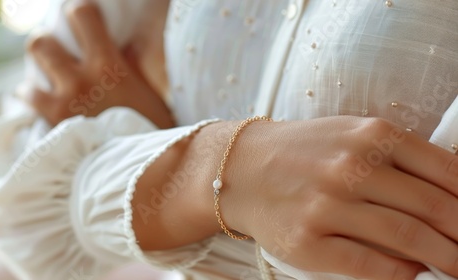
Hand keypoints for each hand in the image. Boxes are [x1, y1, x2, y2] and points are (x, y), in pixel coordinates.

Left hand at [26, 3, 173, 127]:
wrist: (140, 173)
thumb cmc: (153, 132)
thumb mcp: (150, 95)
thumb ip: (133, 66)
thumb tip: (124, 45)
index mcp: (109, 66)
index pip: (83, 16)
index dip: (81, 12)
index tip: (83, 19)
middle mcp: (80, 81)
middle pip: (40, 43)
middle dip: (47, 46)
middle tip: (59, 55)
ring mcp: (62, 106)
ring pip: (26, 79)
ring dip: (37, 80)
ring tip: (49, 86)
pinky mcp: (52, 128)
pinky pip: (28, 106)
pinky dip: (33, 103)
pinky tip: (44, 106)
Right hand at [222, 117, 457, 278]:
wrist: (241, 168)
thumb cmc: (301, 151)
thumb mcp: (350, 134)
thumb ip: (399, 156)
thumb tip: (451, 191)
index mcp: (369, 136)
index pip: (447, 172)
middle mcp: (349, 168)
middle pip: (434, 208)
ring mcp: (326, 206)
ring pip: (408, 238)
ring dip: (444, 258)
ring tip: (456, 267)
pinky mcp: (307, 242)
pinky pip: (369, 264)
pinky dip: (400, 272)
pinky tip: (411, 271)